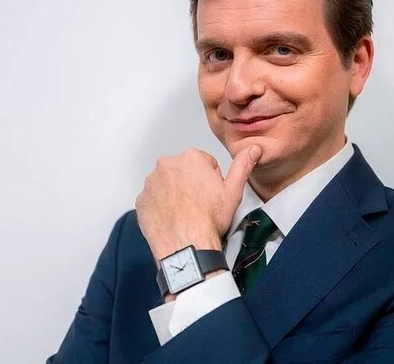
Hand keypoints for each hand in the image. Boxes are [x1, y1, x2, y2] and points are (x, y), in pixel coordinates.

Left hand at [135, 145, 262, 262]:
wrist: (185, 245)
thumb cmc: (208, 219)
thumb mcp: (233, 191)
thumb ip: (242, 165)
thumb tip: (253, 149)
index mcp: (191, 158)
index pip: (204, 163)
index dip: (211, 180)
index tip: (211, 195)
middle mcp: (167, 165)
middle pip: (183, 171)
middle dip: (191, 183)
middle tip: (199, 204)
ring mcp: (151, 182)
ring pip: (167, 183)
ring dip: (174, 193)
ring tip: (185, 213)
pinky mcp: (141, 199)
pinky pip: (153, 198)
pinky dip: (161, 206)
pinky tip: (172, 218)